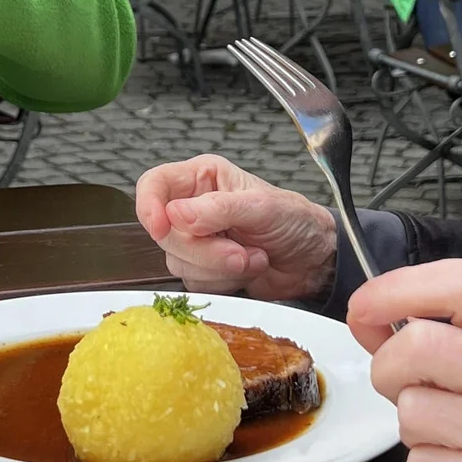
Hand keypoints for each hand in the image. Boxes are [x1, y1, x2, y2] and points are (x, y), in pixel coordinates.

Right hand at [136, 155, 336, 299]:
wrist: (313, 259)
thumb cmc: (294, 220)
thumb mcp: (262, 207)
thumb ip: (219, 209)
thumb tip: (176, 215)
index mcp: (202, 178)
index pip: (154, 184)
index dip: (149, 205)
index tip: (161, 227)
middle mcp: (192, 207)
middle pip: (165, 234)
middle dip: (204, 250)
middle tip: (240, 251)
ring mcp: (196, 241)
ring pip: (178, 262)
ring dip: (219, 268)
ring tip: (253, 257)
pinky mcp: (203, 269)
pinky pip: (194, 283)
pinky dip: (223, 282)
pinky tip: (248, 269)